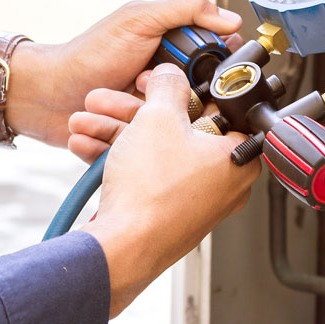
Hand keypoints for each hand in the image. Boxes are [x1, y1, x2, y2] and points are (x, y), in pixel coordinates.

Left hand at [5, 0, 242, 151]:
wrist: (45, 93)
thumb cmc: (87, 55)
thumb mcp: (138, 19)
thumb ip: (184, 9)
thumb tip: (230, 18)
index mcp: (173, 57)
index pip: (215, 69)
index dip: (216, 76)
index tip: (204, 78)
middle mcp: (166, 89)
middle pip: (201, 106)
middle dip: (178, 105)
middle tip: (146, 91)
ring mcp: (152, 118)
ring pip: (174, 134)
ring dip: (144, 124)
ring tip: (119, 108)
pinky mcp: (136, 145)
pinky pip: (146, 154)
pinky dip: (128, 145)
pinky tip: (108, 130)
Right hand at [81, 64, 259, 316]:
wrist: (124, 247)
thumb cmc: (152, 193)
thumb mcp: (158, 118)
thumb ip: (168, 87)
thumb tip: (171, 76)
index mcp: (239, 157)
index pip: (220, 110)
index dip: (186, 89)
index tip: (161, 82)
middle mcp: (223, 183)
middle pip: (180, 130)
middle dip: (135, 112)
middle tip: (111, 100)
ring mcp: (195, 201)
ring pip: (157, 153)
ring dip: (117, 134)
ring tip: (86, 123)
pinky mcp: (169, 214)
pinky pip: (147, 177)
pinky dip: (121, 161)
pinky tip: (86, 148)